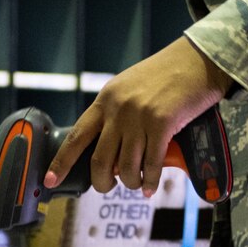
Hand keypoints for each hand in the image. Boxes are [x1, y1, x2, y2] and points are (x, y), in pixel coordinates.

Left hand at [46, 38, 231, 195]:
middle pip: (99, 160)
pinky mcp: (162, 123)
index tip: (50, 179)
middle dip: (101, 182)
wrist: (197, 60)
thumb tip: (110, 150)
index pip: (76, 136)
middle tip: (108, 187)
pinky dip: (150, 181)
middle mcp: (118, 109)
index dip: (61, 162)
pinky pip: (151, 164)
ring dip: (130, 182)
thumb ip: (116, 113)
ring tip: (136, 184)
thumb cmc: (166, 76)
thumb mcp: (129, 88)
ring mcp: (139, 116)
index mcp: (105, 100)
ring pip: (125, 166)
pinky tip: (150, 187)